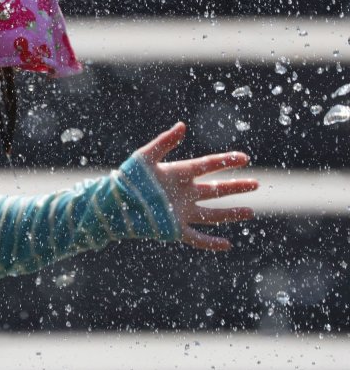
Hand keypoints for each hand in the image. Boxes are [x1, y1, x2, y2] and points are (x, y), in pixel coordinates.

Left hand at [136, 122, 256, 250]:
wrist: (113, 203)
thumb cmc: (128, 178)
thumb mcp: (145, 157)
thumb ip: (164, 142)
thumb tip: (182, 125)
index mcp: (178, 173)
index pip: (207, 166)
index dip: (226, 161)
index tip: (244, 158)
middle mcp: (184, 193)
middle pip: (215, 189)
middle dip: (236, 187)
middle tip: (256, 183)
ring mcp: (181, 212)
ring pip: (212, 214)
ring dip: (231, 213)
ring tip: (250, 212)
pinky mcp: (174, 229)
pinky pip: (197, 238)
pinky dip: (211, 243)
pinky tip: (227, 244)